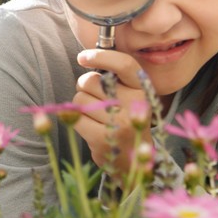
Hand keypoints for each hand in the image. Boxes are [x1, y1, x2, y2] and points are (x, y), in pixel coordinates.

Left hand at [71, 48, 152, 177]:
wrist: (132, 161)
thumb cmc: (124, 121)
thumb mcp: (129, 98)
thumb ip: (115, 79)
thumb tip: (86, 58)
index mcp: (143, 91)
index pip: (124, 64)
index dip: (101, 56)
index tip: (83, 57)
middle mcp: (134, 106)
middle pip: (91, 81)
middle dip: (84, 86)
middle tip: (94, 99)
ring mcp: (119, 124)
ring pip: (80, 99)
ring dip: (80, 105)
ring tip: (95, 116)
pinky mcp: (102, 139)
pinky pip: (75, 117)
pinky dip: (75, 120)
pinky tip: (89, 127)